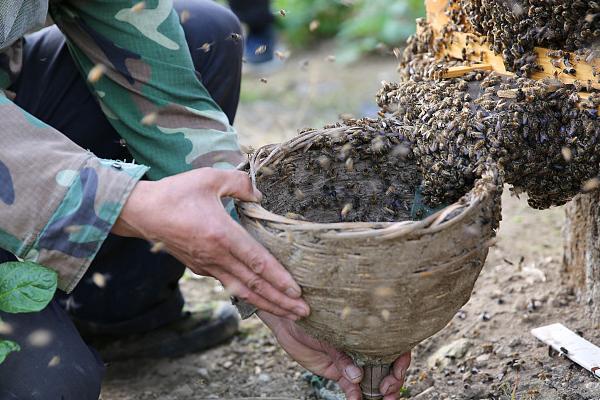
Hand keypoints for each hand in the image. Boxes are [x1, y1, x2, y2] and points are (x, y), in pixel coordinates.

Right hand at [112, 168, 309, 320]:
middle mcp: (216, 256)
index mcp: (221, 235)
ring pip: (243, 290)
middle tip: (304, 312)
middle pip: (254, 284)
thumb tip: (260, 194)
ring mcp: (207, 265)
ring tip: (289, 313)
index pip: (256, 261)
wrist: (141, 213)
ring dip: (267, 304)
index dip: (279, 278)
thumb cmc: (175, 193)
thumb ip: (239, 184)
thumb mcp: (209, 178)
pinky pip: (229, 284)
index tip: (297, 291)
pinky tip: (261, 299)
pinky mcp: (200, 268)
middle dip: (280, 301)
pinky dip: (248, 295)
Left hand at [258, 311, 410, 399]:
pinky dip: (356, 395)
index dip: (400, 360)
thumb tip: (357, 377)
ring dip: (378, 392)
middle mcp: (363, 346)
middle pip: (387, 365)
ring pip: (372, 379)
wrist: (288, 321)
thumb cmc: (311, 316)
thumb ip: (342, 355)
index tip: (396, 372)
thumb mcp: (327, 333)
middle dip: (393, 380)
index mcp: (367, 330)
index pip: (393, 345)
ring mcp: (352, 360)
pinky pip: (351, 387)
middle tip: (388, 391)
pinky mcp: (338, 371)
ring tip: (381, 399)